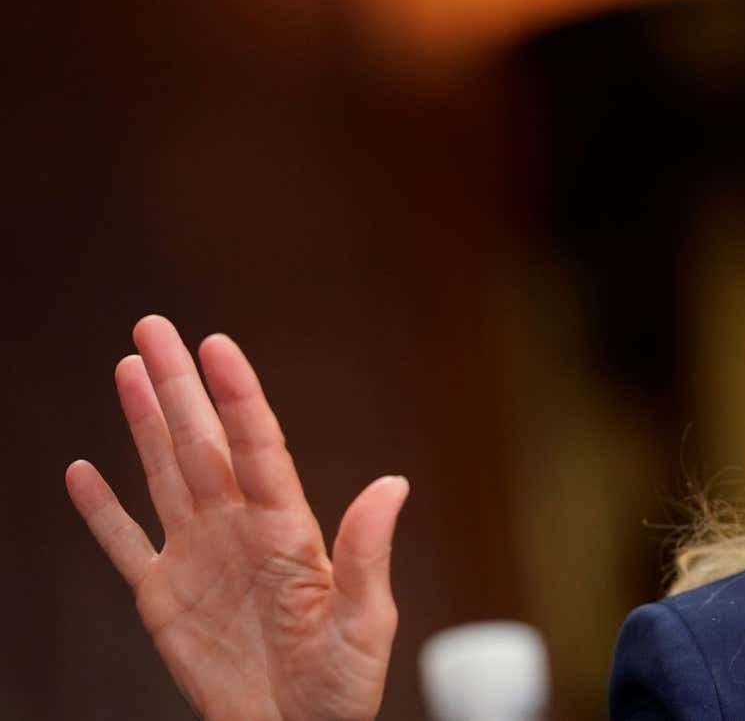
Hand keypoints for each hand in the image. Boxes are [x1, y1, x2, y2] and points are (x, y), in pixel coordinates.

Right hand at [65, 315, 409, 720]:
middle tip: (154, 327)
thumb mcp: (365, 621)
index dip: (237, 395)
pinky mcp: (162, 597)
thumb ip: (368, 553)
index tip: (216, 344)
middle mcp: (239, 530)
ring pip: (164, 474)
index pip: (259, 446)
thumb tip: (393, 485)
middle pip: (202, 443)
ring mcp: (198, 558)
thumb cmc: (340, 686)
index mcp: (288, 530)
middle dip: (178, 385)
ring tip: (129, 368)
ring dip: (144, 422)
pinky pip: (125, 543)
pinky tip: (83, 470)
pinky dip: (101, 510)